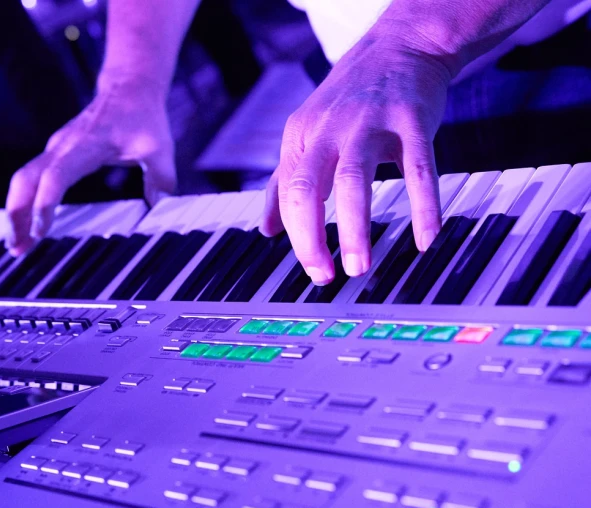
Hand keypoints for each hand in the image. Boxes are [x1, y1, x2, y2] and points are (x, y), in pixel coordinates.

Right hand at [6, 76, 175, 255]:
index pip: (56, 176)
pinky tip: (28, 228)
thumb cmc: (143, 117)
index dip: (45, 204)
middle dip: (16, 215)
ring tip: (18, 246)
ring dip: (15, 213)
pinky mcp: (54, 154)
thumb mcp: (159, 147)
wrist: (128, 87)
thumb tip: (161, 209)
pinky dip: (24, 203)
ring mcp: (54, 149)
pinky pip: (31, 180)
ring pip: (23, 181)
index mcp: (85, 145)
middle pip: (25, 180)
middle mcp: (62, 146)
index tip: (41, 232)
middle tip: (17, 248)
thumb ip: (161, 179)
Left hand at [260, 28, 452, 284]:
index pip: (289, 195)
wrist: (401, 46)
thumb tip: (266, 230)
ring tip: (360, 266)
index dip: (297, 237)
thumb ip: (283, 181)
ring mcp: (370, 122)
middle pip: (307, 187)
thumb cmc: (350, 100)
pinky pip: (419, 169)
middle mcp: (329, 129)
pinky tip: (426, 240)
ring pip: (354, 180)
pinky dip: (423, 207)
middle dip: (310, 237)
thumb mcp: (306, 133)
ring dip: (355, 228)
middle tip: (325, 276)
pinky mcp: (413, 120)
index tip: (315, 270)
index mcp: (301, 136)